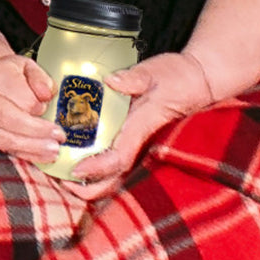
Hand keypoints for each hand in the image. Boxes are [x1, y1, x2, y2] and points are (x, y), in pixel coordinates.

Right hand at [0, 52, 65, 164]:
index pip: (20, 97)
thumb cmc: (5, 74)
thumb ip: (39, 77)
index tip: (48, 105)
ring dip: (32, 147)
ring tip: (54, 149)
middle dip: (37, 130)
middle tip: (59, 135)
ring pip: (5, 140)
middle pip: (10, 120)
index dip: (37, 105)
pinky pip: (5, 150)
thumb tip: (46, 95)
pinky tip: (44, 156)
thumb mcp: (24, 65)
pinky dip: (27, 155)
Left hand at [68, 51, 212, 199]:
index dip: (98, 167)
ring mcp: (139, 144)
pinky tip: (80, 164)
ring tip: (64, 179)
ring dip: (92, 182)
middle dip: (90, 187)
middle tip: (62, 182)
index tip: (76, 169)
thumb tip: (112, 81)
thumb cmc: (177, 76)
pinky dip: (99, 169)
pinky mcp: (137, 140)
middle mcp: (140, 141)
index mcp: (141, 126)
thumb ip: (134, 78)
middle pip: (116, 178)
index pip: (119, 157)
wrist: (198, 81)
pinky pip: (117, 162)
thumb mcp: (155, 71)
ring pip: (116, 175)